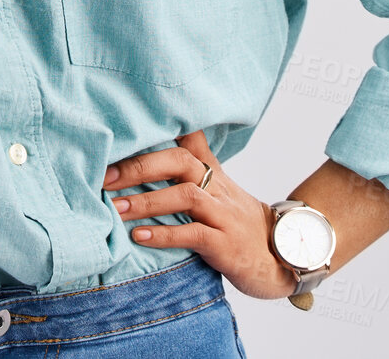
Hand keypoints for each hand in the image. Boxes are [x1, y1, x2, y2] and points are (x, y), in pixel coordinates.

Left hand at [103, 129, 296, 300]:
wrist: (283, 258)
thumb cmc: (239, 222)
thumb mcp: (219, 189)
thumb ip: (193, 165)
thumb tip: (165, 141)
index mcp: (212, 172)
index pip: (188, 140)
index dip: (160, 129)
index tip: (122, 130)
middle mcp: (218, 187)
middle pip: (180, 162)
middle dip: (140, 167)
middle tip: (106, 176)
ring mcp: (224, 214)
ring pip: (185, 196)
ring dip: (146, 202)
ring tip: (115, 208)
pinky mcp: (226, 244)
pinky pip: (194, 234)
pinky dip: (165, 235)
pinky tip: (140, 237)